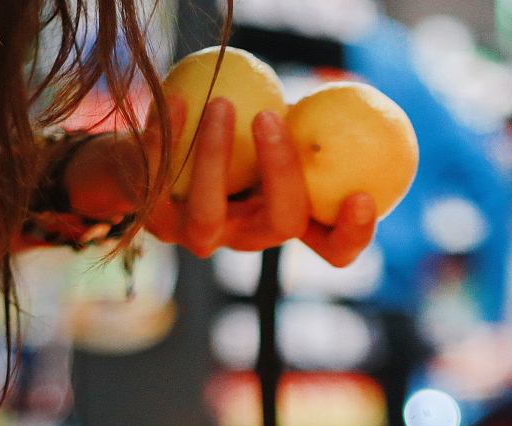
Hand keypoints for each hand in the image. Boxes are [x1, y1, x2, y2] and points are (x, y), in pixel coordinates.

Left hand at [66, 95, 377, 264]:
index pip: (332, 247)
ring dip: (216, 158)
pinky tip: (176, 98)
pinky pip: (158, 184)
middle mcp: (249, 236)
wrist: (148, 153)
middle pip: (280, 224)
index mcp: (286, 217)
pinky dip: (167, 138)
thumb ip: (303, 118)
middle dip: (283, 173)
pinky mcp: (156, 223)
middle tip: (271, 117)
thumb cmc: (227, 132)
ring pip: (209, 217)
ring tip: (222, 104)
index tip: (363, 196)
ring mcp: (201, 237)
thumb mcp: (270, 124)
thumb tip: (350, 91)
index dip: (352, 234)